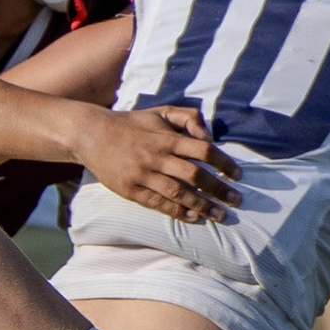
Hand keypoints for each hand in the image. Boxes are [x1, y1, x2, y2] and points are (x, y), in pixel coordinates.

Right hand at [77, 105, 241, 223]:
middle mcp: (156, 156)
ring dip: (202, 205)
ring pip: (178, 192)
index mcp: (166, 137)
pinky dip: (176, 211)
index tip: (238, 175)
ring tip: (220, 215)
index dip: (223, 163)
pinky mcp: (130, 189)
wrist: (91, 134)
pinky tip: (192, 217)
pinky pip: (157, 203)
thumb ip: (188, 117)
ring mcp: (142, 174)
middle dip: (219, 189)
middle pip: (195, 175)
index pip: (203, 149)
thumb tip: (209, 137)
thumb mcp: (160, 112)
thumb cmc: (131, 124)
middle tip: (237, 200)